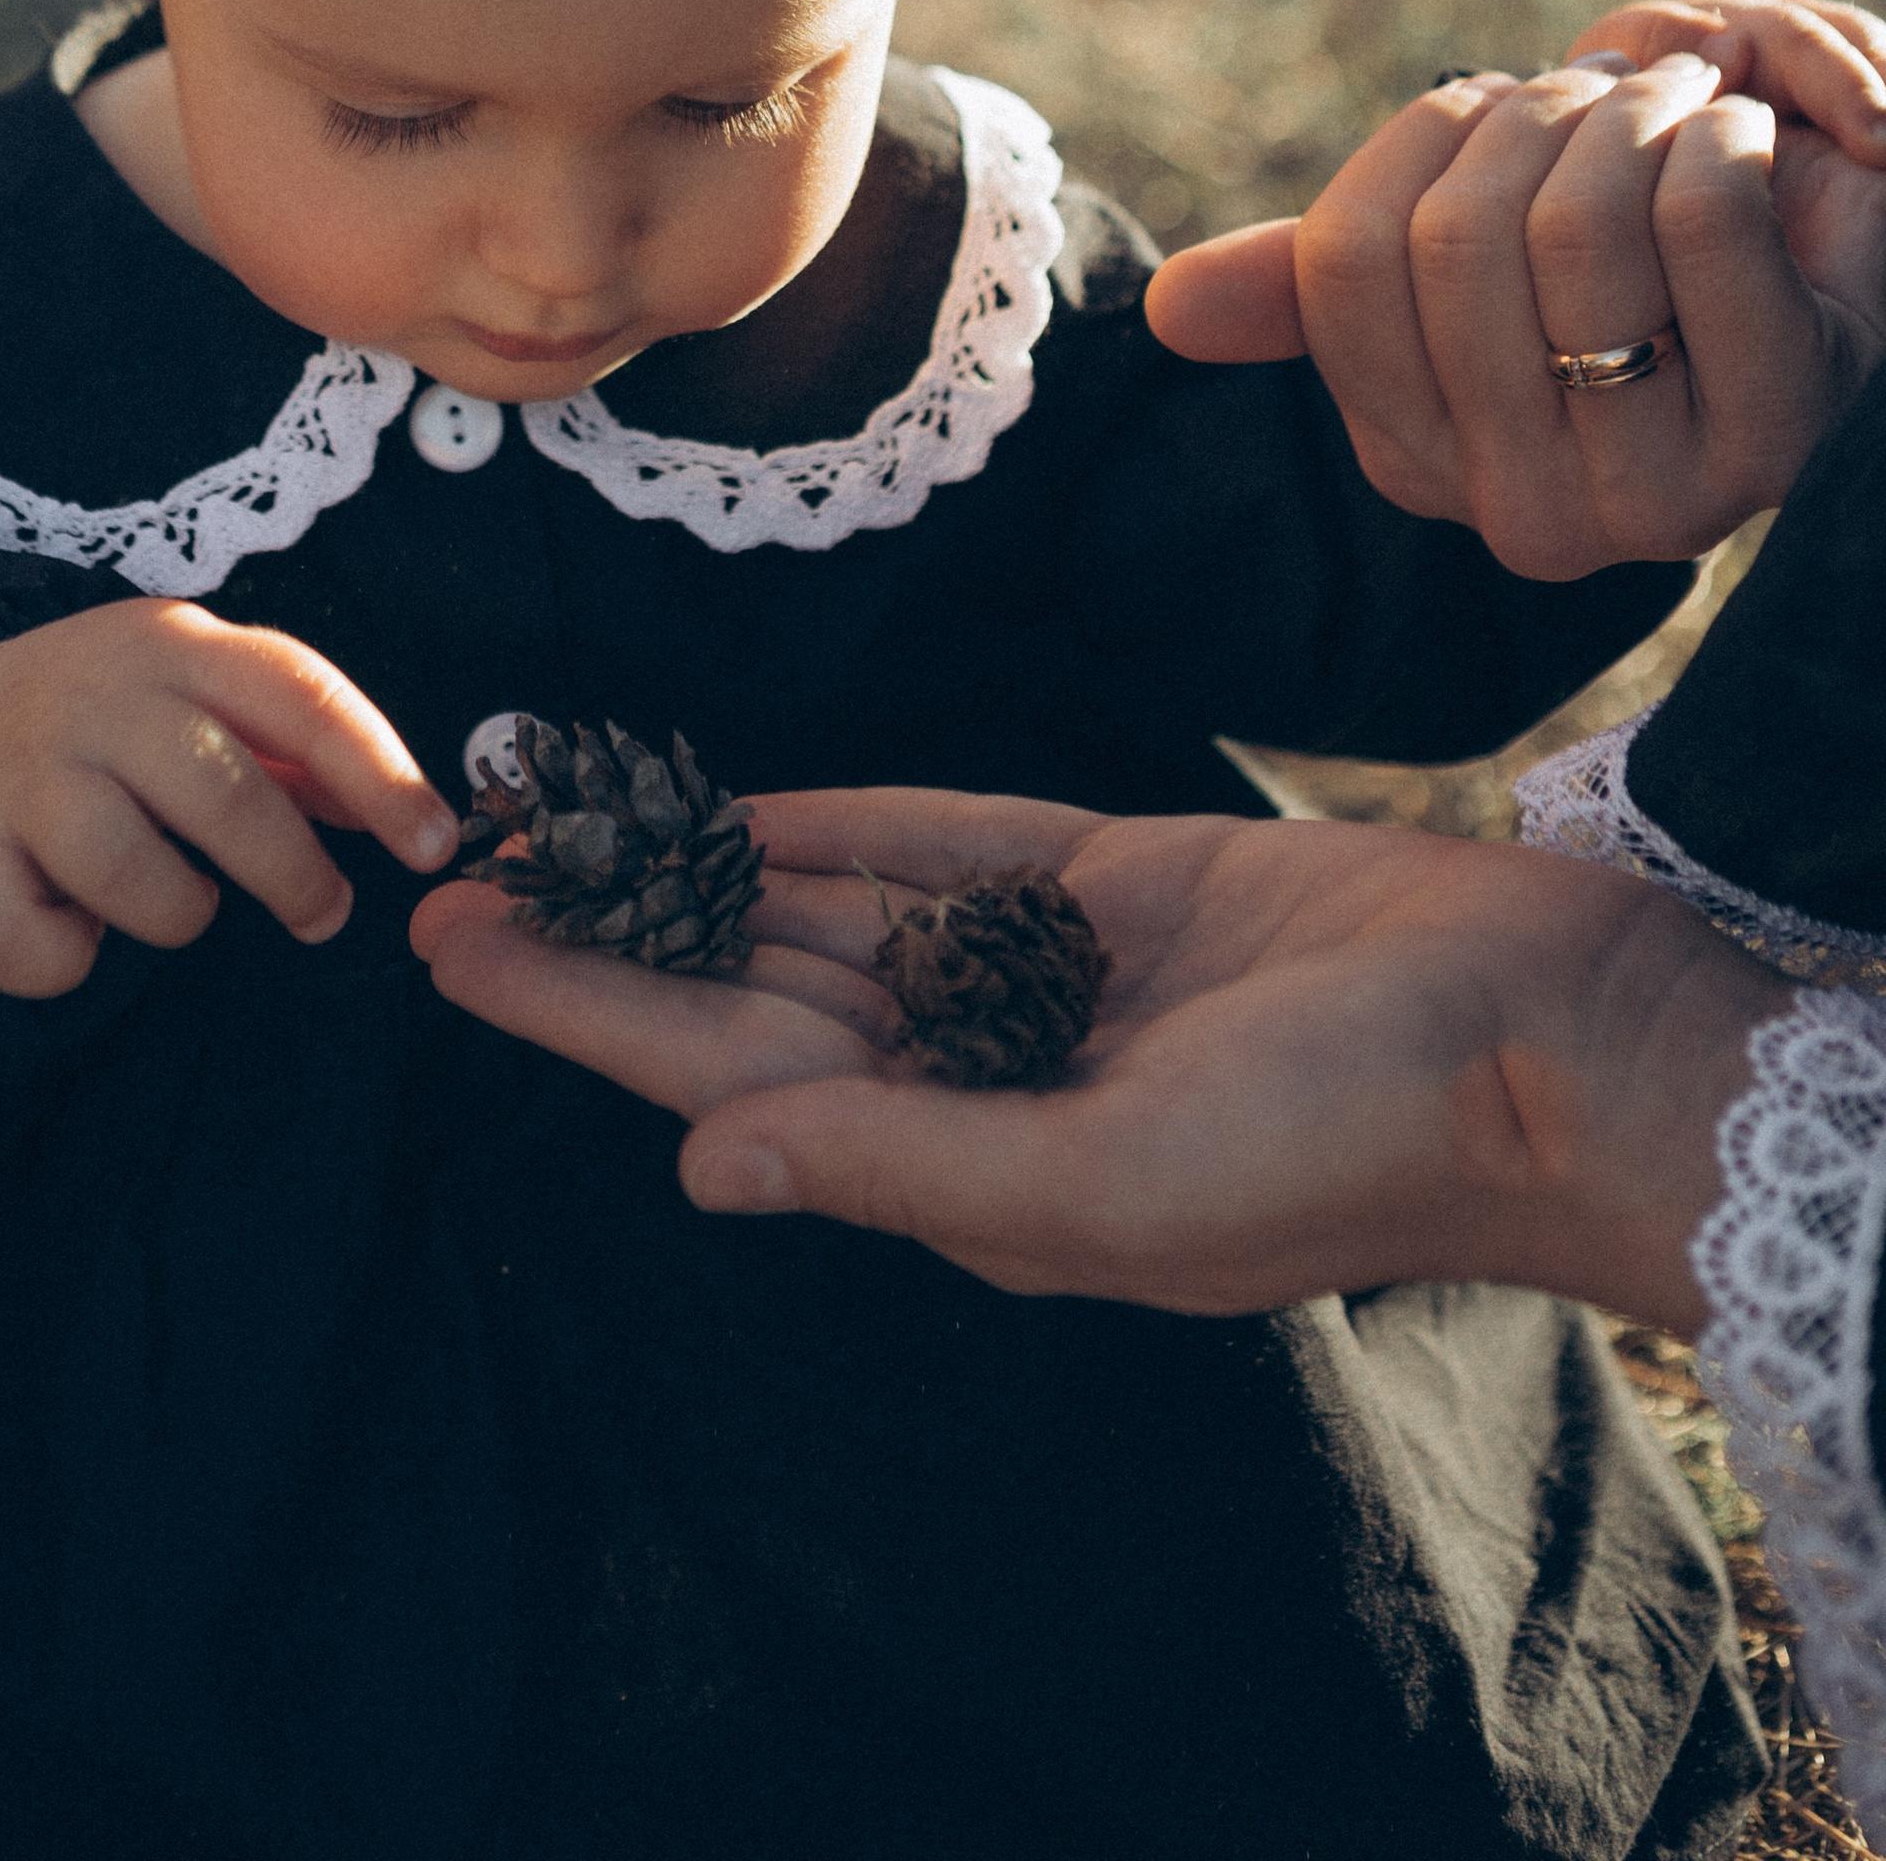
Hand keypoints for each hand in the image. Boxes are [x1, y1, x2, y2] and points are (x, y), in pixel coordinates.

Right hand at [0, 603, 457, 997]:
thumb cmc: (113, 724)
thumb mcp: (205, 698)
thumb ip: (300, 750)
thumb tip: (410, 818)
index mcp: (181, 649)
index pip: (298, 694)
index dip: (379, 773)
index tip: (434, 846)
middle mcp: (102, 701)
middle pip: (219, 789)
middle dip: (291, 871)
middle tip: (323, 915)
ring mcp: (26, 775)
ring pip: (121, 865)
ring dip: (175, 913)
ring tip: (177, 909)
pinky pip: (19, 936)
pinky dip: (60, 960)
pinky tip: (73, 931)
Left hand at [412, 786, 1780, 1324]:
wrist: (1532, 1034)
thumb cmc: (1335, 1141)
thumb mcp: (1102, 1185)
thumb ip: (897, 1162)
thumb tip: (702, 1162)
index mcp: (969, 1167)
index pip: (724, 1076)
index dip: (585, 1010)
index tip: (457, 948)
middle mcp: (984, 1069)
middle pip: (745, 988)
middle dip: (605, 934)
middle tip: (460, 867)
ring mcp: (1044, 971)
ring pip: (823, 912)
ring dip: (697, 870)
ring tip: (567, 822)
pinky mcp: (1111, 880)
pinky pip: (937, 845)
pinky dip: (836, 823)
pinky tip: (739, 804)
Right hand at [1146, 28, 1885, 575]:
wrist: (1837, 290)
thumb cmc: (1638, 263)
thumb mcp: (1465, 256)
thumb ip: (1321, 278)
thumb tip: (1163, 312)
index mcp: (1417, 463)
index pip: (1347, 259)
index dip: (1424, 138)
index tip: (1500, 112)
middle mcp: (1522, 518)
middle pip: (1456, 238)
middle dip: (1539, 113)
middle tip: (1613, 89)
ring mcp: (1650, 499)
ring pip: (1577, 226)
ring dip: (1635, 111)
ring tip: (1683, 103)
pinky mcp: (1775, 436)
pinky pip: (1699, 216)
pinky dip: (1719, 132)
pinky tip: (1745, 141)